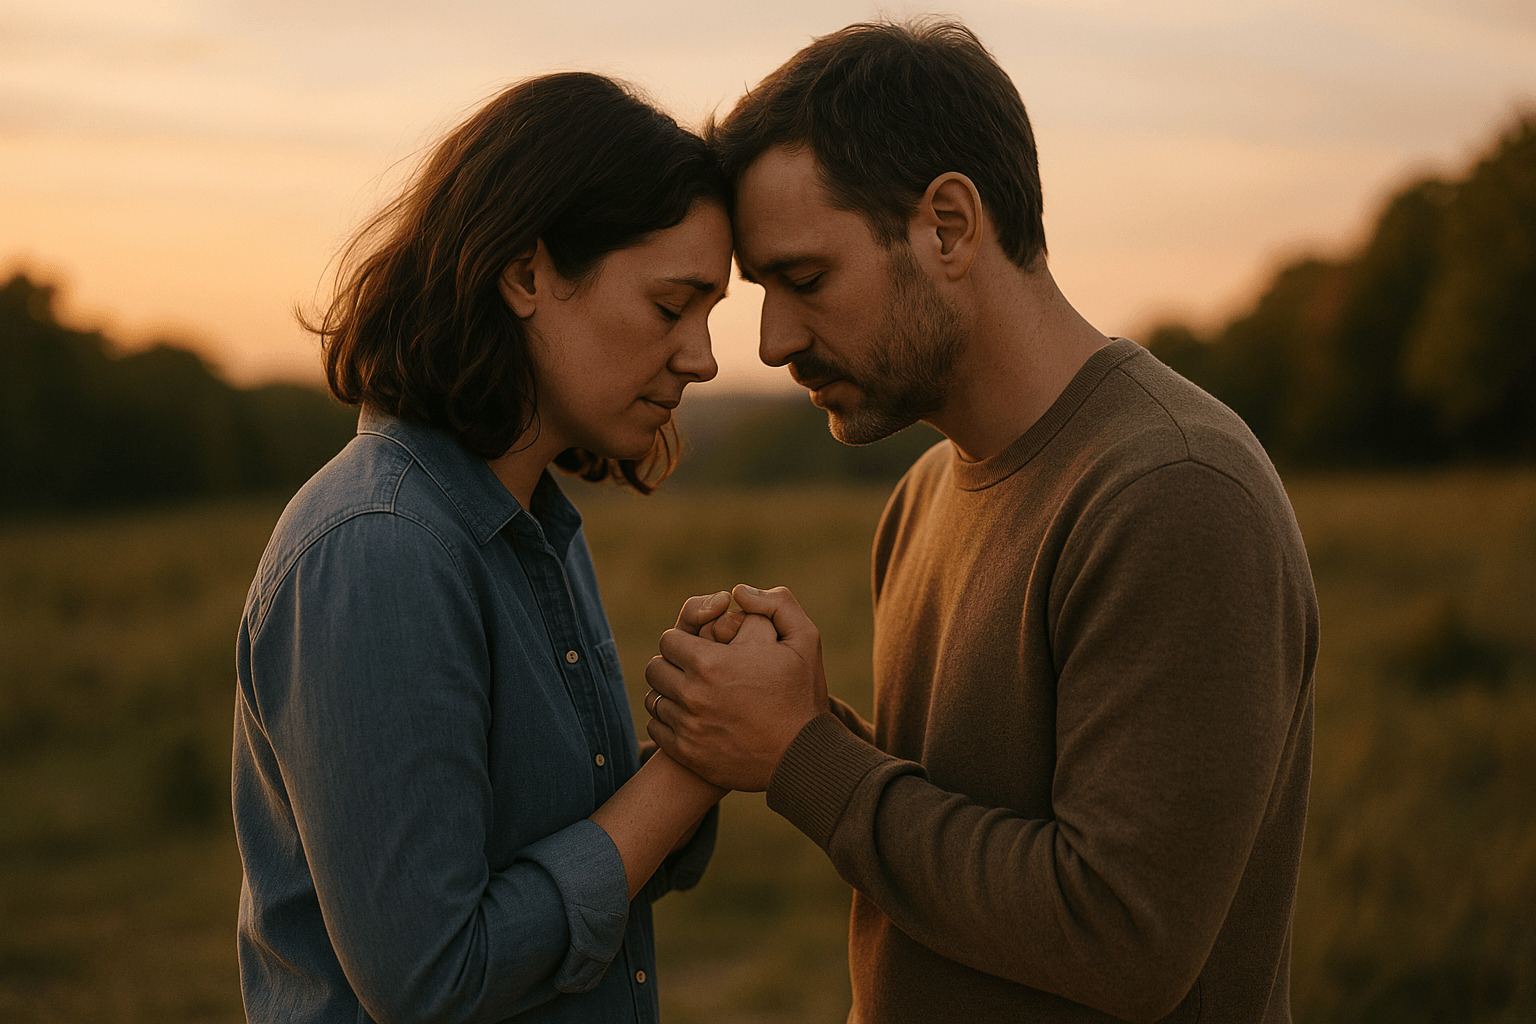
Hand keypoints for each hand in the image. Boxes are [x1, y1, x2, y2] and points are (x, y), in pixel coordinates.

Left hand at [644, 584, 829, 790]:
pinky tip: (692, 717)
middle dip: (673, 664)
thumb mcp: (804, 639)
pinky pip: (656, 728)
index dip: (685, 640)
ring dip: (670, 693)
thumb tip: (738, 592)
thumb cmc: (804, 694)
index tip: (702, 648)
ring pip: (654, 699)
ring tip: (695, 693)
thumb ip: (776, 604)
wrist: (804, 757)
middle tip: (696, 669)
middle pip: (655, 669)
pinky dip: (668, 721)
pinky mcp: (686, 753)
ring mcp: (687, 727)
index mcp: (711, 663)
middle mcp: (692, 695)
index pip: (668, 640)